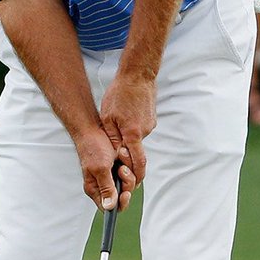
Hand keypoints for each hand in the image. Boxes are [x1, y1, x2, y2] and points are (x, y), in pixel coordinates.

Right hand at [73, 126, 137, 211]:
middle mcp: (104, 185)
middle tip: (122, 169)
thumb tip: (109, 207)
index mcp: (95, 189)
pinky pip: (132, 172)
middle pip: (123, 195)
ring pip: (130, 183)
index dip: (120, 203)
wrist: (94, 129)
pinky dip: (130, 163)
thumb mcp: (100, 168)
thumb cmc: (93, 148)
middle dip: (127, 182)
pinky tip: (123, 153)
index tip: (125, 193)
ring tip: (121, 156)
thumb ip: (106, 188)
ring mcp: (112, 176)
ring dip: (129, 170)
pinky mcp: (119, 167)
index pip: (109, 207)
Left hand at [97, 72, 155, 189]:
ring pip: (137, 140)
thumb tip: (116, 155)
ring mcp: (150, 125)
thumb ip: (113, 138)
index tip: (130, 184)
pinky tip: (125, 119)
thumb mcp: (108, 118)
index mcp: (133, 134)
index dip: (135, 175)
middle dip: (128, 158)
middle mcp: (144, 132)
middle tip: (117, 159)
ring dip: (128, 140)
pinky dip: (133, 130)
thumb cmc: (120, 95)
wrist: (138, 75)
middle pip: (136, 152)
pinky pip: (140, 130)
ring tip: (117, 128)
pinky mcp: (151, 119)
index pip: (138, 162)